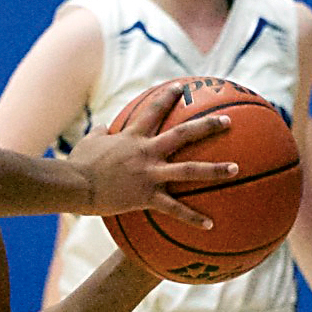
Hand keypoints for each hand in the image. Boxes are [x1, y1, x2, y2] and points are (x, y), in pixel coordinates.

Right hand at [67, 80, 240, 224]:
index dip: (168, 96)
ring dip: (215, 169)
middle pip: (183, 134)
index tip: (181, 87)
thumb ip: (99, 133)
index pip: (153, 109)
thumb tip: (102, 128)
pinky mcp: (147, 196)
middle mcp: (146, 151)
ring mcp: (149, 174)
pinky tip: (211, 225)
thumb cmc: (78, 164)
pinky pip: (175, 209)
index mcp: (132, 136)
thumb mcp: (88, 143)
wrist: (75, 185)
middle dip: (207, 126)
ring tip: (236, 169)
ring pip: (189, 169)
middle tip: (228, 120)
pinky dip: (193, 217)